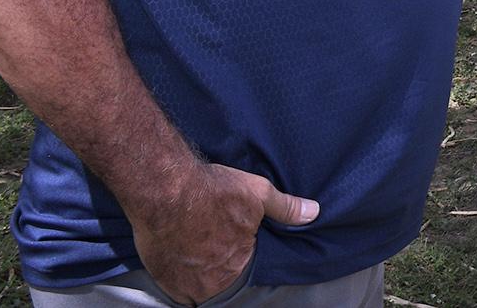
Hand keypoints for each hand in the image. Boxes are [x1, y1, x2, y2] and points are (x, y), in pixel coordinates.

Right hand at [129, 160, 316, 304]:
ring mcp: (186, 284)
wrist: (166, 190)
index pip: (244, 269)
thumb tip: (313, 212)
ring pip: (198, 285)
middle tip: (211, 241)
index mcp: (240, 265)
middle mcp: (213, 282)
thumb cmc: (212, 191)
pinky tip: (179, 253)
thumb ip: (285, 209)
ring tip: (195, 246)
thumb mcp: (257, 193)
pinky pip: (175, 286)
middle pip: (220, 279)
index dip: (238, 254)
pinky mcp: (163, 280)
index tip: (231, 241)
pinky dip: (177, 274)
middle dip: (218, 263)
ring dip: (197, 271)